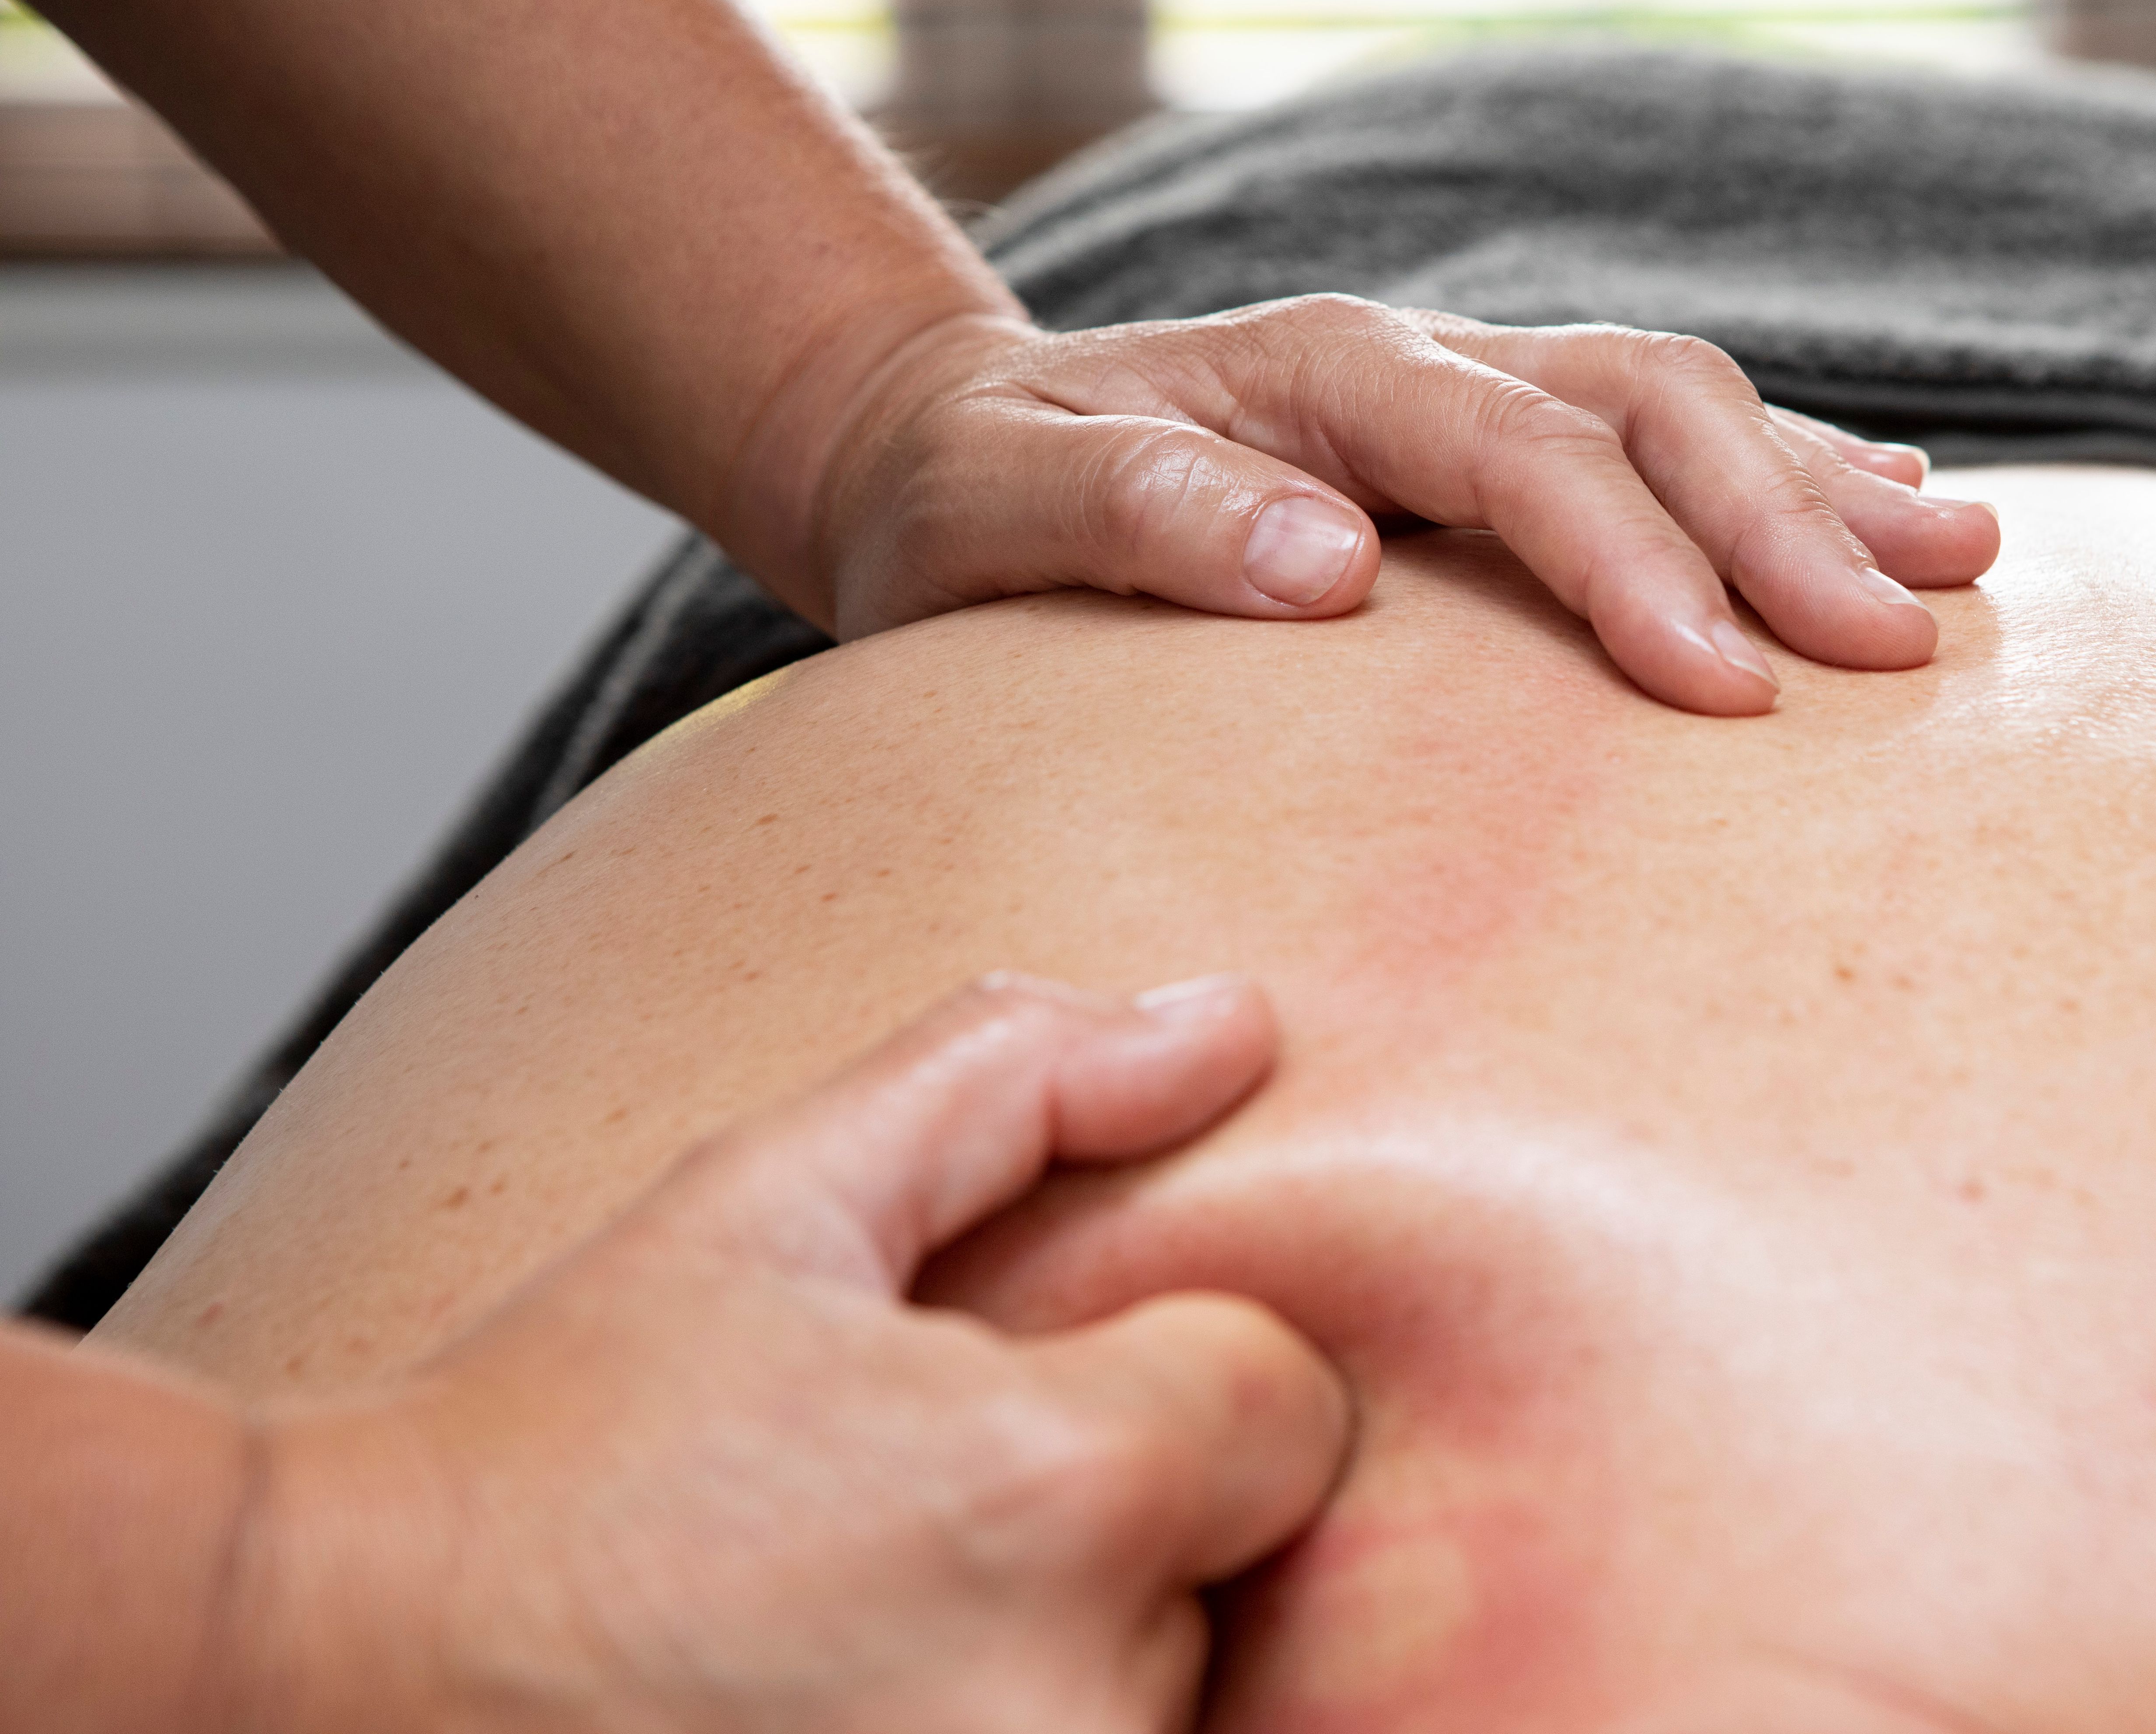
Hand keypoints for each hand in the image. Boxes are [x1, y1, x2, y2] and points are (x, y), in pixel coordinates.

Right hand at [244, 974, 1345, 1732]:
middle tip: (886, 1533)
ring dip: (1054, 1660)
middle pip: (1223, 1570)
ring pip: (1161, 1698)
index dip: (1152, 1381)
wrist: (340, 1672)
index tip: (982, 1414)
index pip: (1285, 1408)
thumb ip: (1016, 1081)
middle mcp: (1080, 1709)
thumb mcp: (768, 1199)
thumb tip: (1229, 1022)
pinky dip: (1010, 1730)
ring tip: (858, 1637)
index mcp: (1057, 1494)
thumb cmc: (555, 1438)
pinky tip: (860, 1709)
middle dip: (1097, 1533)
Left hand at [746, 299, 2000, 716]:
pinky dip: (1778, 470)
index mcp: (1321, 373)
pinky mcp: (1480, 444)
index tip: (1724, 685)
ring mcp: (1462, 392)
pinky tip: (1878, 502)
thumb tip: (1329, 563)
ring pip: (1678, 411)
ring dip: (1819, 484)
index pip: (1516, 457)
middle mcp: (1417, 362)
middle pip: (1638, 411)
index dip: (1629, 564)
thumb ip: (1141, 514)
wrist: (942, 445)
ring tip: (1961, 561)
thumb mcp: (997, 503)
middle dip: (1778, 525)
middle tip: (1902, 645)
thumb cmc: (966, 496)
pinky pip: (1650, 441)